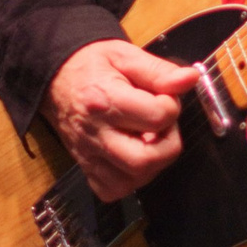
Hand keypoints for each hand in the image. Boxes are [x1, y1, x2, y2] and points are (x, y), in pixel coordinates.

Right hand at [45, 39, 199, 200]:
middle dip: (168, 145)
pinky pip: (113, 190)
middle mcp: (96, 133)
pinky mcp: (85, 168)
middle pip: (144, 160)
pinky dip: (129, 179)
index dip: (171, 105)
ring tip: (148, 139)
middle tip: (162, 126)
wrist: (56, 78)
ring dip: (151, 163)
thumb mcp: (125, 55)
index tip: (164, 96)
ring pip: (131, 180)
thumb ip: (159, 71)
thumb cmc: (94, 65)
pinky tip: (132, 155)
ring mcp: (88, 155)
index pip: (157, 117)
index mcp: (106, 100)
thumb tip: (190, 79)